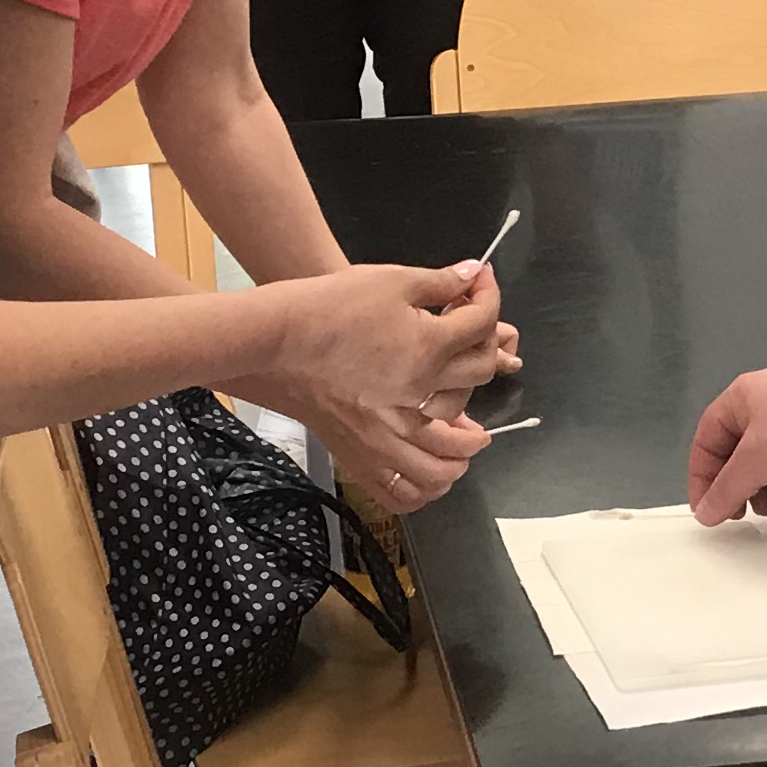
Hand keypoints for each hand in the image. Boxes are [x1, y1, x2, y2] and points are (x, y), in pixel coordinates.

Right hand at [264, 263, 505, 509]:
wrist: (278, 340)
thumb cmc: (331, 308)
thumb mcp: (391, 281)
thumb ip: (439, 283)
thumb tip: (472, 275)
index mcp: (428, 350)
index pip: (481, 328)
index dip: (487, 300)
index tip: (479, 290)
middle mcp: (417, 398)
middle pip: (477, 386)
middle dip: (489, 361)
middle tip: (478, 350)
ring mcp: (390, 434)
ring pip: (448, 458)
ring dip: (467, 449)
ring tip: (470, 436)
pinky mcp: (363, 455)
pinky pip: (405, 490)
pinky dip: (427, 488)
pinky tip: (433, 471)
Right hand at [688, 360, 766, 523]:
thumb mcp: (756, 460)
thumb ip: (727, 489)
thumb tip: (704, 514)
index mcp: (738, 401)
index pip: (705, 442)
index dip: (701, 478)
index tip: (707, 511)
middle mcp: (760, 407)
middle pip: (733, 453)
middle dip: (734, 486)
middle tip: (738, 514)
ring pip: (763, 460)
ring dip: (761, 487)